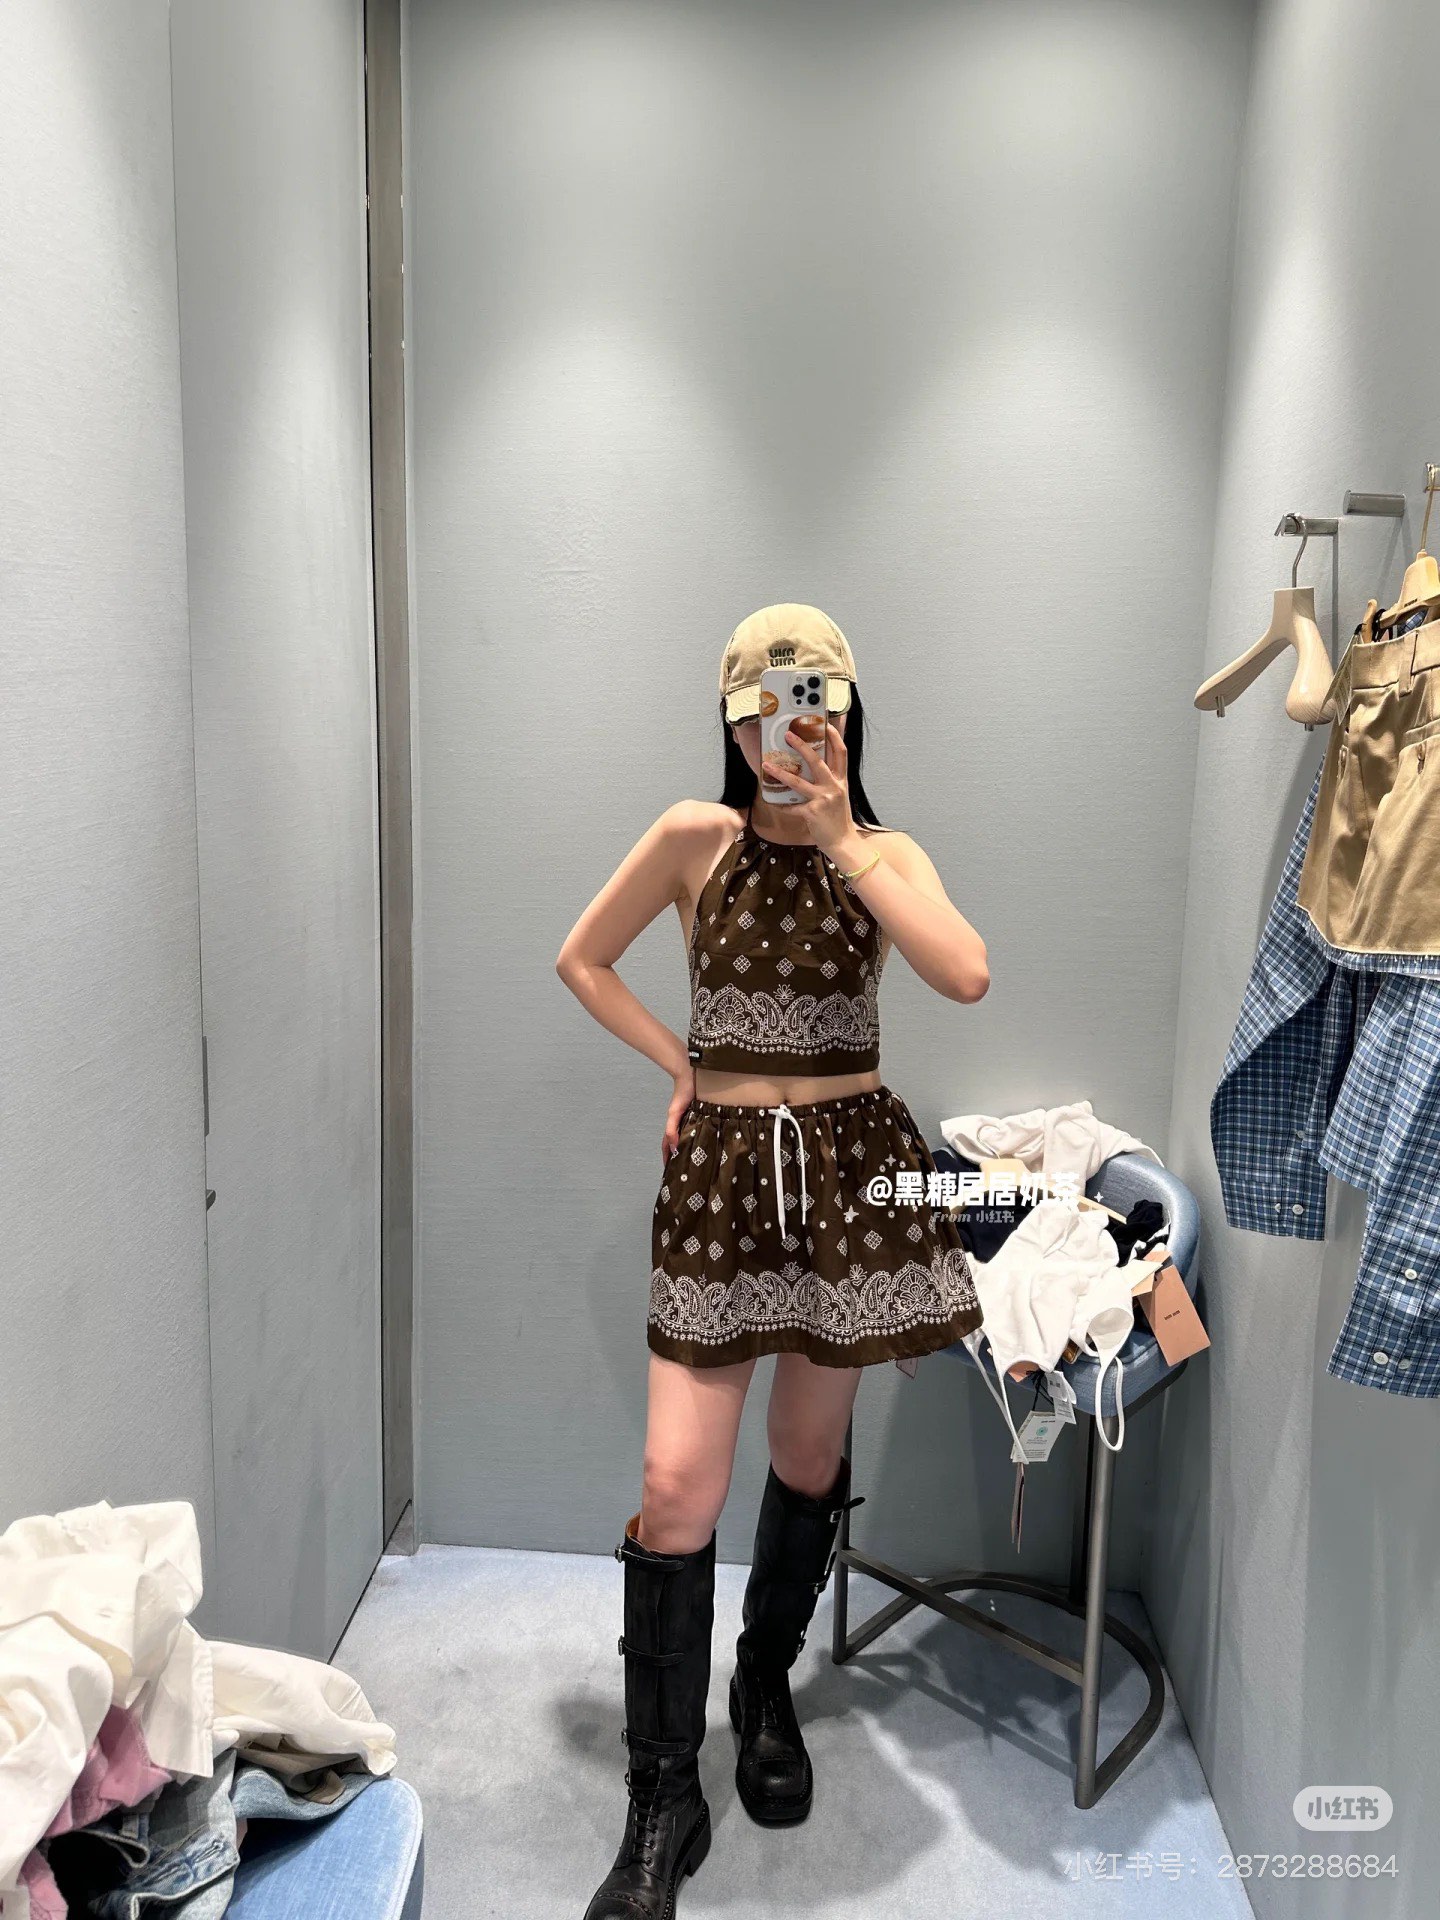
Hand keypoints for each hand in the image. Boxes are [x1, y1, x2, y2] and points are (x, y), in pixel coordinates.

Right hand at [663, 1061, 695, 1161]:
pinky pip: (700, 1131)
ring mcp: (691, 1121)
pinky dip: (700, 1139)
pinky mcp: (701, 1117)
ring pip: (689, 1139)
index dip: (667, 1158)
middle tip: (683, 1171)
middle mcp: (682, 1125)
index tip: (669, 1170)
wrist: (691, 1077)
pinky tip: (706, 1143)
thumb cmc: (682, 1093)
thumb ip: (672, 1129)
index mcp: (674, 1125)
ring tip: (694, 1161)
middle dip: (679, 1157)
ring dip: (689, 1149)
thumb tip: (673, 1147)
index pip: (667, 1145)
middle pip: (677, 1144)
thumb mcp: (675, 1112)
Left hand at [761, 722, 856, 857]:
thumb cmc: (839, 820)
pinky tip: (773, 801)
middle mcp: (833, 787)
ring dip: (780, 772)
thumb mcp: (839, 796)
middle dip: (802, 746)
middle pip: (817, 761)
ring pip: (798, 781)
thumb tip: (813, 770)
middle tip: (789, 735)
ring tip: (767, 764)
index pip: (841, 753)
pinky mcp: (812, 812)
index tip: (826, 725)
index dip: (834, 737)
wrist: (843, 842)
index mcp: (840, 781)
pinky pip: (792, 806)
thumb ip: (829, 782)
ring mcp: (822, 799)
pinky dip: (781, 805)